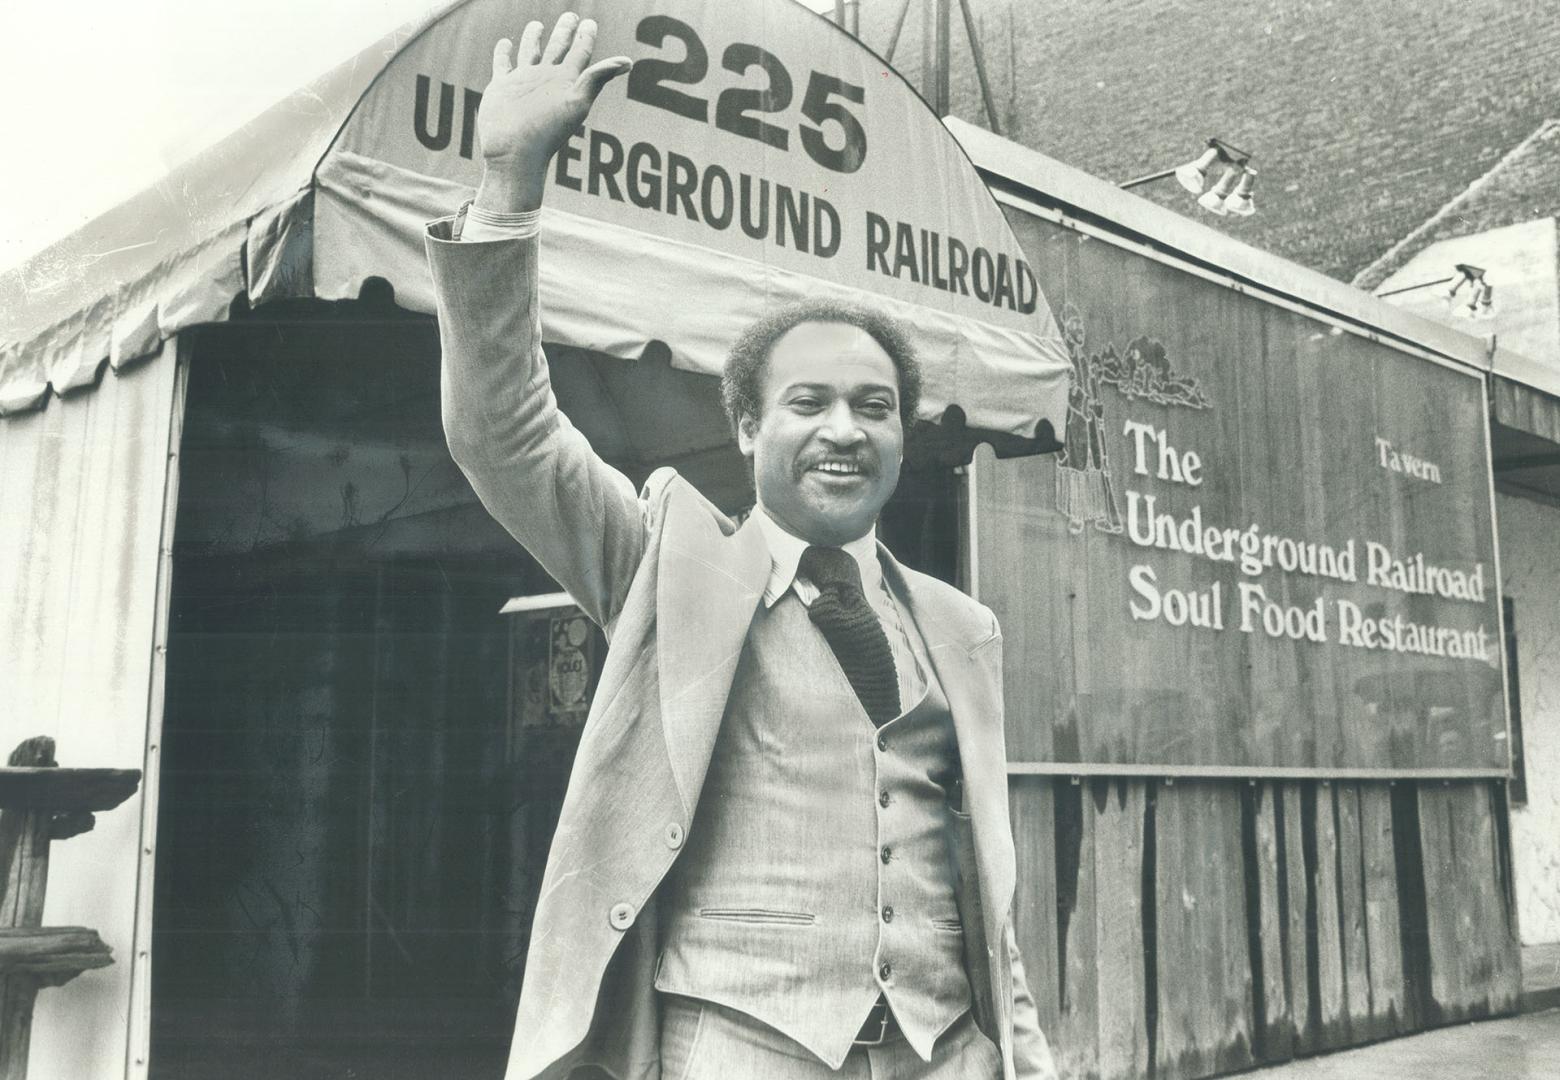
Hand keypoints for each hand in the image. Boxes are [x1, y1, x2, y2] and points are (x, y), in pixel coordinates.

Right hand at [474, 13, 630, 212]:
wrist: (515, 152)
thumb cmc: (548, 130)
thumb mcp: (577, 101)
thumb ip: (598, 77)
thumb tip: (628, 62)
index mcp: (566, 80)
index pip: (580, 52)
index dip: (586, 36)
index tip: (590, 23)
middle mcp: (547, 78)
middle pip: (558, 48)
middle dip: (565, 31)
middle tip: (571, 15)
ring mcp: (524, 82)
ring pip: (531, 52)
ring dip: (534, 38)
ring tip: (537, 24)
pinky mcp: (502, 87)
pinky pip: (503, 64)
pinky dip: (503, 53)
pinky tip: (505, 43)